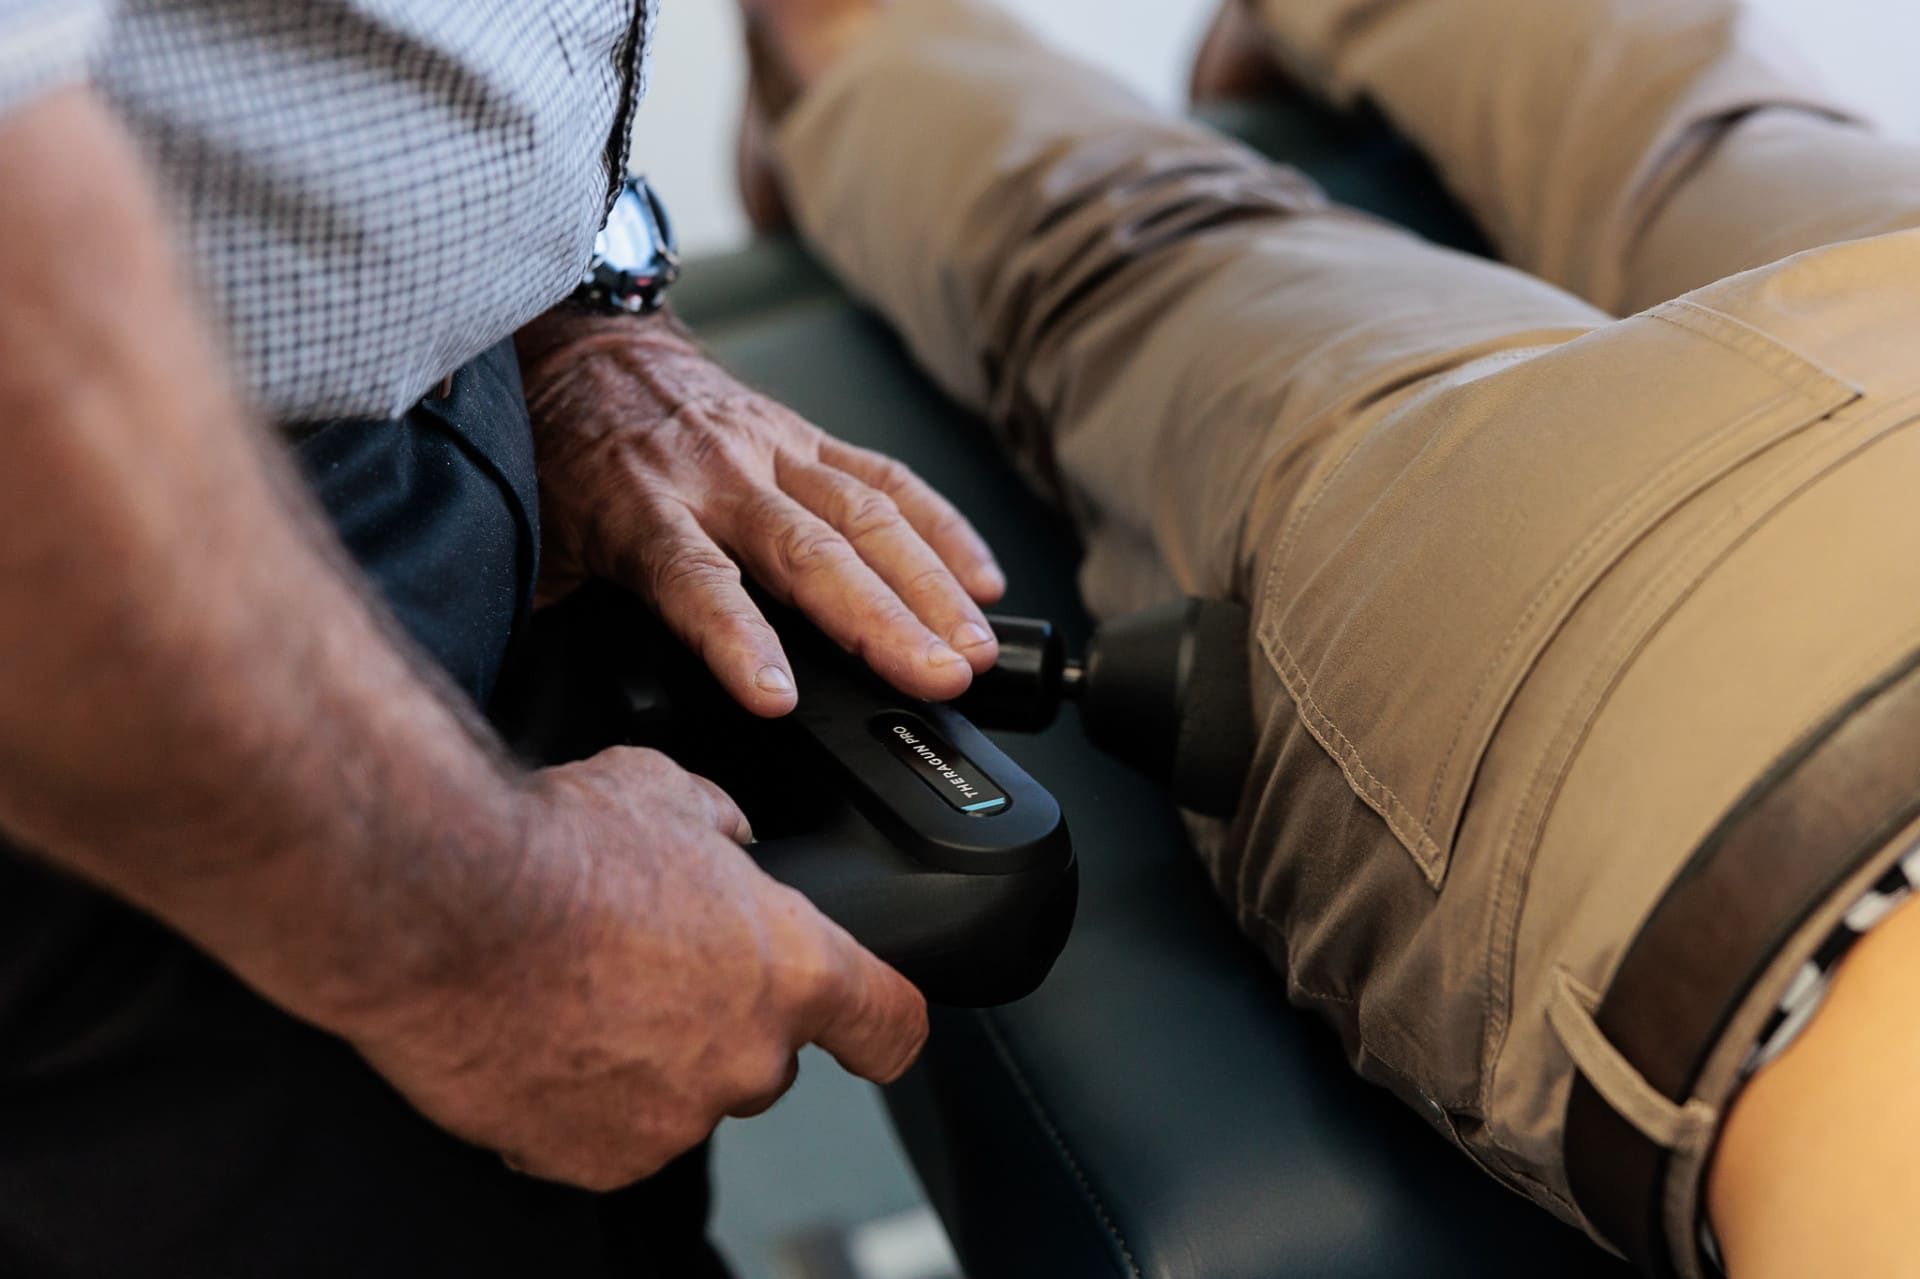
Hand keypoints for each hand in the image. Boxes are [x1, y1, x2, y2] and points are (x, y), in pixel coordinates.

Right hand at [346, 747, 928, 1190]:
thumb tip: (726, 835)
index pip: (890, 1023)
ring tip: (578, 993)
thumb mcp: (663, 792)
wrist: (440, 911)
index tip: (875, 1029)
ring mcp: (670, 1119)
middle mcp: (745, 1058)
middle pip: (767, 1059)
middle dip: (724, 1022)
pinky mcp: (594, 1159)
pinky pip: (606, 1136)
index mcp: (789, 968)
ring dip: (648, 1060)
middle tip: (651, 970)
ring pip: (681, 1097)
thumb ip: (719, 826)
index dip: (885, 1025)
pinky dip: (581, 1101)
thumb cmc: (551, 847)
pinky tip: (539, 1035)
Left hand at [518, 310, 1005, 716]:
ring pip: (868, 517)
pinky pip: (887, 480)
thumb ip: (555, 607)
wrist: (586, 343)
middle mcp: (718, 473)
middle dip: (885, 621)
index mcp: (640, 505)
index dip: (737, 639)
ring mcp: (772, 449)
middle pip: (813, 554)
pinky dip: (943, 531)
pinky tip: (984, 583)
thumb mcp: (536, 536)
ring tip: (974, 649)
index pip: (695, 579)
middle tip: (938, 677)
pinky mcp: (808, 435)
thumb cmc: (564, 449)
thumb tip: (550, 681)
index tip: (778, 697)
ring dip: (932, 587)